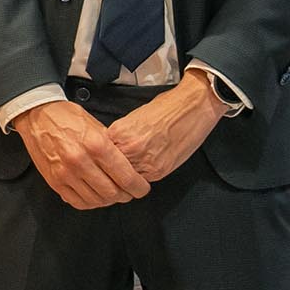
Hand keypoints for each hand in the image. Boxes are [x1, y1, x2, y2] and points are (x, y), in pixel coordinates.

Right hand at [14, 100, 151, 210]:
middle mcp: (81, 161)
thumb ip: (112, 147)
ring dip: (108, 200)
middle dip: (125, 195)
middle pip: (112, 193)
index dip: (138, 187)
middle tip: (128, 192)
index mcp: (97, 145)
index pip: (126, 177)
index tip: (142, 188)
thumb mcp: (97, 125)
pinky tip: (95, 196)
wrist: (37, 116)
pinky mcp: (54, 181)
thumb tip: (128, 166)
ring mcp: (66, 174)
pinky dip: (90, 203)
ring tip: (112, 194)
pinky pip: (77, 202)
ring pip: (96, 200)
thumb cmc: (68, 117)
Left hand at [107, 75, 227, 185]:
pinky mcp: (158, 171)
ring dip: (125, 177)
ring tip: (130, 170)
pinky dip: (140, 177)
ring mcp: (144, 162)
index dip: (100, 158)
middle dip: (110, 171)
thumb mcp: (132, 118)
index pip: (98, 154)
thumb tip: (111, 148)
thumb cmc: (165, 108)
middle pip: (108, 170)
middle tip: (115, 169)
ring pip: (125, 179)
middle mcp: (129, 149)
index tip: (102, 159)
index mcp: (118, 133)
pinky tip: (144, 168)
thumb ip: (119, 136)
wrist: (192, 108)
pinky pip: (142, 180)